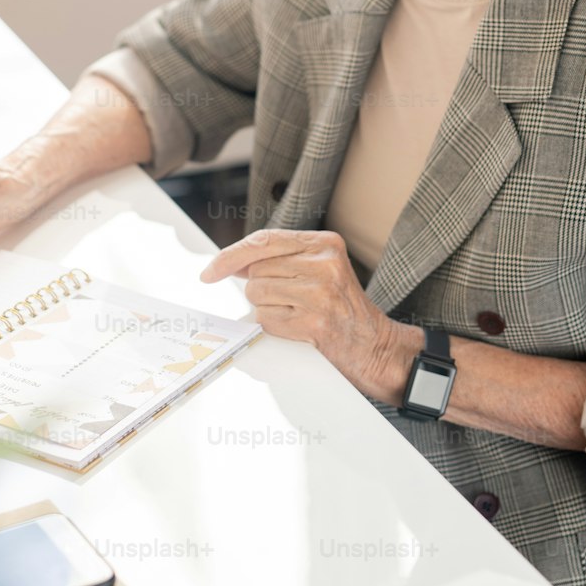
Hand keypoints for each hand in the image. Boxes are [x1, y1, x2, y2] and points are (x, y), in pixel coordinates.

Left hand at [199, 228, 419, 401]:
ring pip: (258, 294)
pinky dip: (275, 326)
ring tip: (297, 312)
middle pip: (257, 270)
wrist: (375, 345)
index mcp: (326, 244)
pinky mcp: (314, 320)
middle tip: (290, 300)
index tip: (210, 271)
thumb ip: (282, 260)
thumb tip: (233, 263)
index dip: (231, 255)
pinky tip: (299, 327)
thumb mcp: (322, 269)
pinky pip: (266, 319)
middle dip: (262, 288)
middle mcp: (324, 263)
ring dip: (268, 308)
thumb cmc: (343, 309)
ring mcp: (320, 292)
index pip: (264, 240)